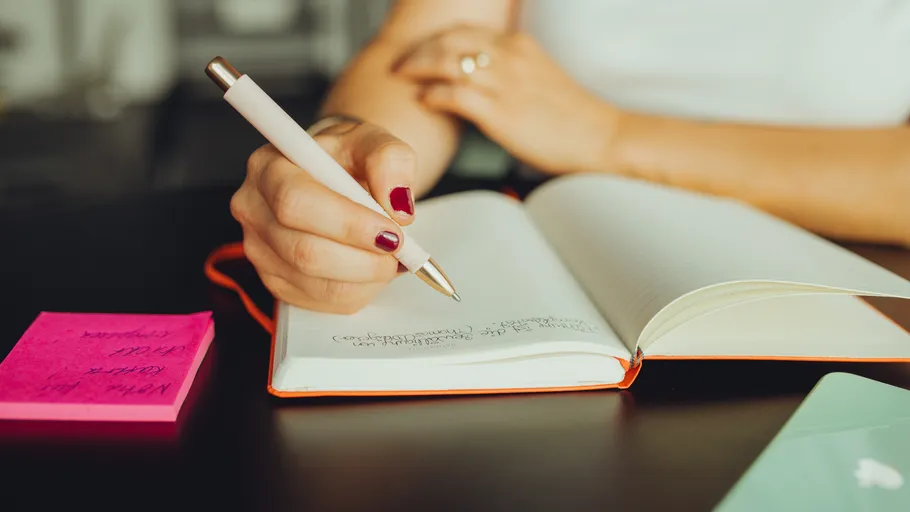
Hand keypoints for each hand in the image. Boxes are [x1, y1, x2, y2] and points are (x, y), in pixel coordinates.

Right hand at [230, 121, 417, 313]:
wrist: (341, 176)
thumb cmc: (350, 158)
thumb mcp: (374, 141)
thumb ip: (390, 159)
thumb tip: (398, 203)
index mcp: (268, 167)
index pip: (295, 202)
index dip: (347, 223)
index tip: (392, 229)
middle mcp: (254, 210)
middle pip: (305, 252)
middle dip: (364, 257)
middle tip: (400, 248)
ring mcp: (261, 251)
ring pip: (319, 282)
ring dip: (368, 274)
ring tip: (390, 254)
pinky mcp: (278, 283)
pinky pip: (326, 300)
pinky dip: (362, 288)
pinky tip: (371, 265)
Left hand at [394, 26, 618, 174]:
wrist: (602, 138)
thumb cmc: (572, 118)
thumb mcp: (540, 78)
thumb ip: (510, 71)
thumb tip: (479, 80)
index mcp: (519, 45)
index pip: (464, 30)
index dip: (434, 39)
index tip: (418, 52)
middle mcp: (510, 57)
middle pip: (449, 41)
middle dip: (418, 51)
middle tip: (400, 66)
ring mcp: (505, 83)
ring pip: (446, 62)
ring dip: (418, 69)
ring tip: (404, 80)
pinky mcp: (501, 113)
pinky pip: (454, 95)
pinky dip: (433, 95)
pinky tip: (424, 102)